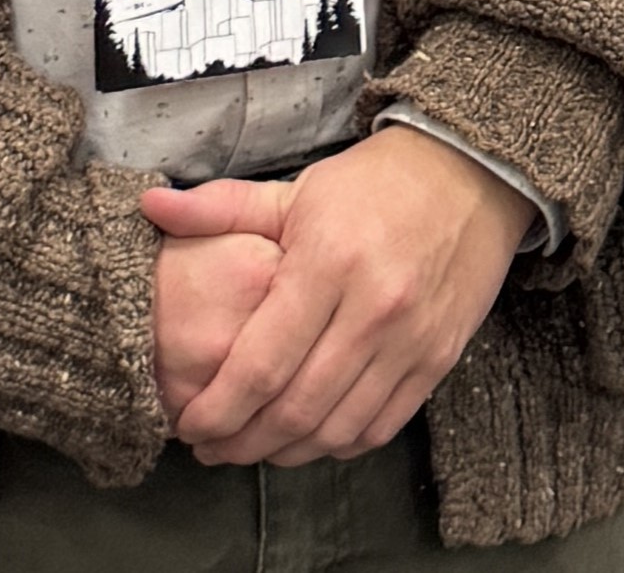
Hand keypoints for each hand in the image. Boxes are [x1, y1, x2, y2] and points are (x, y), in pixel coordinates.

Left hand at [140, 127, 529, 466]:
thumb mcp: (298, 188)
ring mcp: (412, 339)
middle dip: (242, 442)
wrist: (473, 172)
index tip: (189, 425)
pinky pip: (382, 425)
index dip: (218, 410)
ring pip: (338, 428)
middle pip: (296, 409)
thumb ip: (222, 207)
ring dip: (288, 451)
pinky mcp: (439, 358)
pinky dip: (340, 444)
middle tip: (212, 448)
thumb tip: (150, 205)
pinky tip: (312, 437)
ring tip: (255, 447)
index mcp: (329, 262)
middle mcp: (374, 308)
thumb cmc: (377, 183)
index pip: (261, 364)